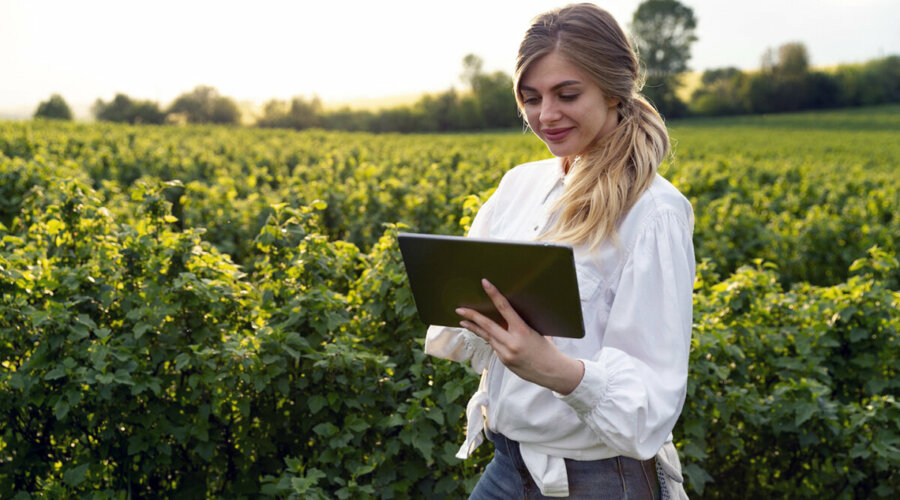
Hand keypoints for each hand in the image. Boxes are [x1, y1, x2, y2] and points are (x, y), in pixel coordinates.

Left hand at [456, 279, 584, 394]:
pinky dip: (490, 339)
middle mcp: (512, 343)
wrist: (552, 372)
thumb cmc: (547, 349)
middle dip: (472, 316)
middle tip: (459, 309)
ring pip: (487, 336)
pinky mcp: (504, 361)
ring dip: (475, 328)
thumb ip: (521, 324)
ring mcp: (506, 354)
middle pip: (487, 326)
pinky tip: (485, 334)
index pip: (505, 308)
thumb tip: (508, 313)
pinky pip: (494, 346)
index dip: (494, 294)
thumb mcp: (537, 331)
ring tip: (463, 320)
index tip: (485, 283)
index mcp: (522, 331)